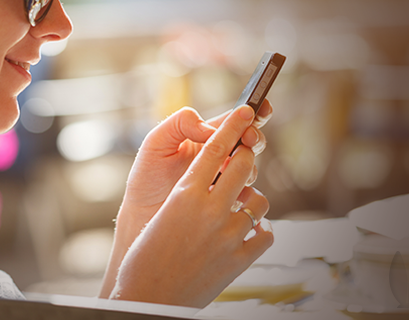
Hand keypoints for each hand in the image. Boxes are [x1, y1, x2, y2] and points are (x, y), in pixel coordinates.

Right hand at [110, 105, 273, 306]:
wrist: (147, 300)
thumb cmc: (143, 259)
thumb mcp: (162, 217)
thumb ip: (189, 197)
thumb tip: (209, 183)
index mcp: (185, 194)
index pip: (215, 148)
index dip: (233, 125)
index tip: (248, 110)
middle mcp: (210, 209)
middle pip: (244, 166)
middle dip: (246, 158)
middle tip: (243, 159)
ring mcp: (229, 235)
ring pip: (260, 200)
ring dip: (252, 200)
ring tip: (239, 208)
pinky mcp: (240, 260)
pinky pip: (265, 234)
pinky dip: (259, 230)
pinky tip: (246, 233)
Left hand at [123, 100, 271, 226]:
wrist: (140, 216)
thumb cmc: (146, 177)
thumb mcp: (156, 141)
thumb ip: (181, 123)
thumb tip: (211, 130)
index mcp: (205, 137)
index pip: (233, 120)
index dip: (251, 112)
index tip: (257, 109)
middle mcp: (219, 157)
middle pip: (250, 141)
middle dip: (254, 136)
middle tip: (247, 138)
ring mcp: (225, 181)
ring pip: (250, 167)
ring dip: (248, 163)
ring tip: (228, 166)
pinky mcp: (227, 204)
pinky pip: (247, 195)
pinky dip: (245, 190)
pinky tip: (230, 190)